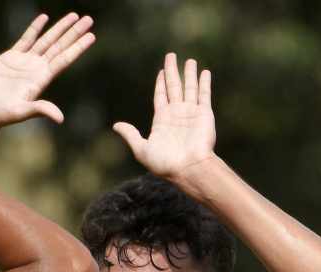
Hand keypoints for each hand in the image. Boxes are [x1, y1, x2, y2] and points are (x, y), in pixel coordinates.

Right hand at [0, 13, 94, 128]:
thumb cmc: (0, 115)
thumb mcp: (20, 112)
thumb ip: (39, 110)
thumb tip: (60, 118)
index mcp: (41, 80)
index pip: (63, 59)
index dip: (77, 47)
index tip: (91, 36)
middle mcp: (36, 69)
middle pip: (59, 47)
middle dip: (74, 33)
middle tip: (89, 19)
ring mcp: (25, 62)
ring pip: (46, 40)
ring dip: (60, 28)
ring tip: (74, 16)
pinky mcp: (10, 58)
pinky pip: (27, 39)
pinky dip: (35, 28)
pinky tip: (44, 18)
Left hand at [113, 53, 215, 179]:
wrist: (187, 168)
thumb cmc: (164, 163)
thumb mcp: (141, 149)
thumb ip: (130, 135)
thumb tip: (116, 125)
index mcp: (162, 120)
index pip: (161, 96)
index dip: (160, 83)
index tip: (161, 71)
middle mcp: (177, 114)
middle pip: (173, 86)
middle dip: (172, 71)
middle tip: (171, 55)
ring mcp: (191, 113)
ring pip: (189, 87)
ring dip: (189, 74)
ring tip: (189, 60)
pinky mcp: (204, 114)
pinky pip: (204, 95)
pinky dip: (204, 83)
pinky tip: (204, 72)